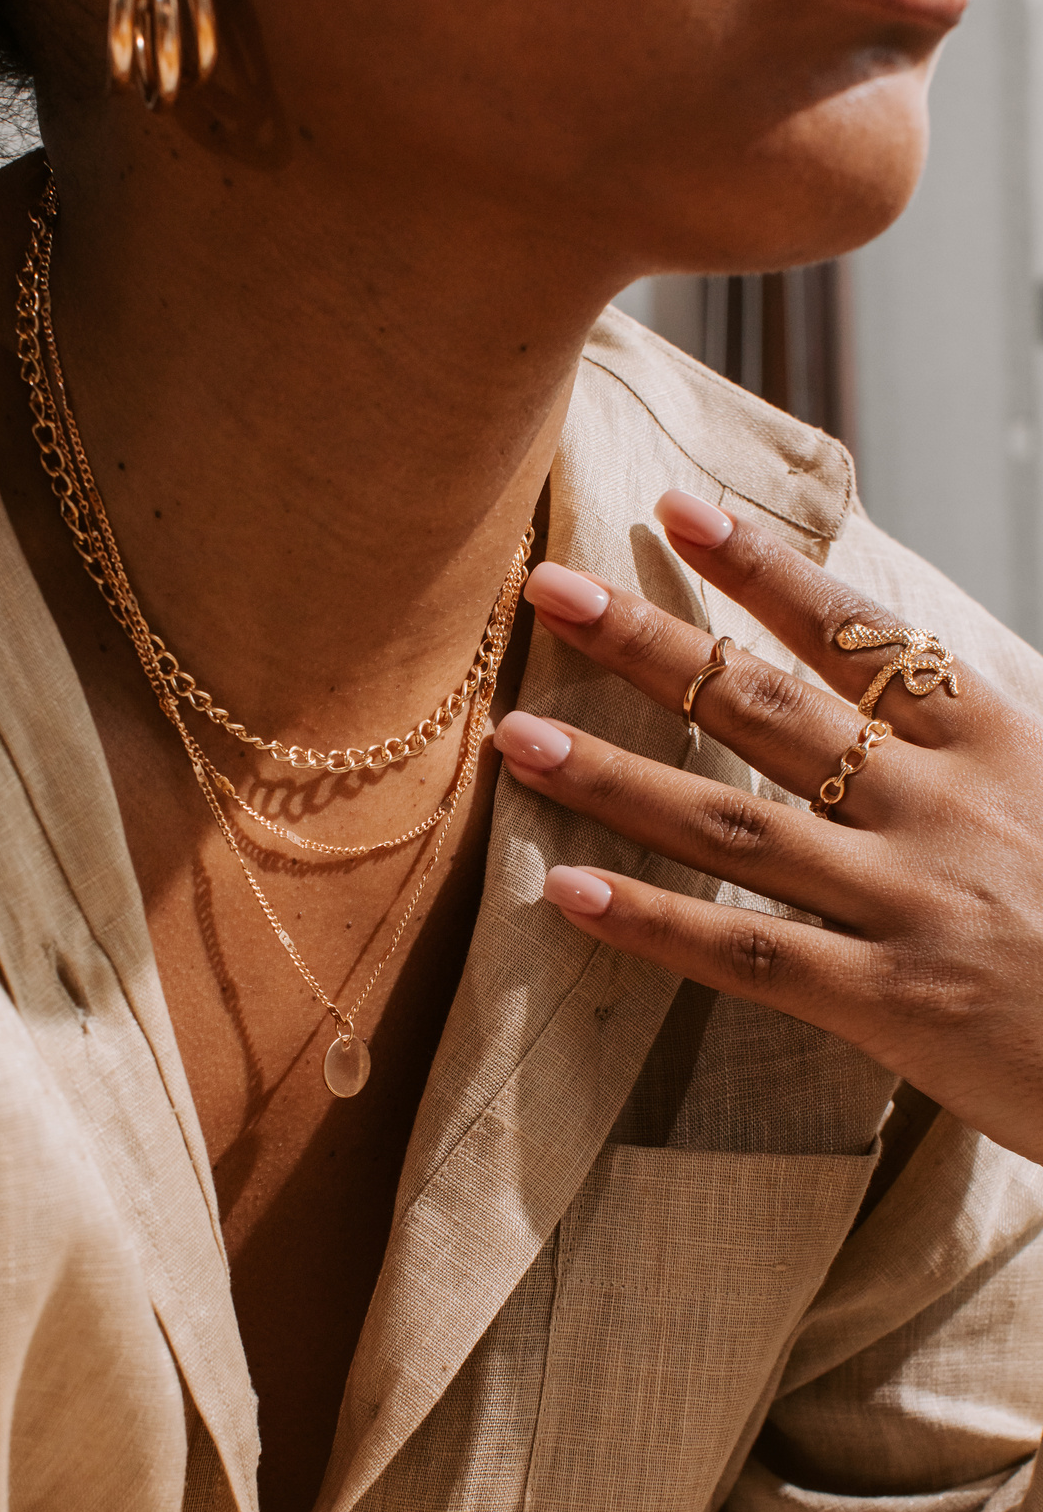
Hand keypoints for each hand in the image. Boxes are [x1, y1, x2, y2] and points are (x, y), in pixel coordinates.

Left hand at [494, 490, 1042, 1163]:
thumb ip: (987, 731)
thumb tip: (915, 678)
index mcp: (999, 739)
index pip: (859, 633)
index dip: (761, 567)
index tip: (677, 507)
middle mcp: (943, 804)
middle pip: (766, 705)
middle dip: (649, 641)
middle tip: (547, 586)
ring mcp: (913, 901)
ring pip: (733, 822)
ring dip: (616, 774)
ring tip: (516, 734)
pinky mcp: (895, 1004)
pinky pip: (751, 955)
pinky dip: (655, 924)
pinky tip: (567, 894)